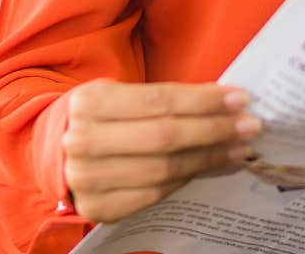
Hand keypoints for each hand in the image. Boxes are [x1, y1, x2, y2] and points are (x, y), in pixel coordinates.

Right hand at [61, 79, 262, 222]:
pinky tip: (207, 168)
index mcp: (90, 103)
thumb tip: (224, 102)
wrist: (54, 154)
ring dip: (208, 159)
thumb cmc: (100, 118)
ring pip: (163, 169)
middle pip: (164, 137)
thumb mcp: (119, 96)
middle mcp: (83, 141)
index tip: (241, 98)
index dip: (203, 101)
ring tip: (239, 149)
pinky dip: (185, 180)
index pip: (159, 102)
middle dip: (214, 130)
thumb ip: (163, 100)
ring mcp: (87, 179)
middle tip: (250, 125)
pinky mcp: (98, 208)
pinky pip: (154, 195)